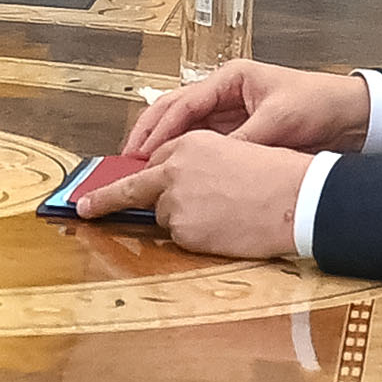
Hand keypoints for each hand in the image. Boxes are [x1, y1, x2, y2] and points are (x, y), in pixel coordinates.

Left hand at [71, 131, 312, 258]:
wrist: (298, 199)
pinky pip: (182, 237)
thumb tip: (172, 184)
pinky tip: (225, 230)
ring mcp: (176, 200)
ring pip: (165, 215)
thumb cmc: (276, 176)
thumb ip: (197, 165)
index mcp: (188, 144)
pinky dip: (197, 237)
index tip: (103, 185)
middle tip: (83, 208)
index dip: (136, 176)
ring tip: (224, 216)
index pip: (153, 162)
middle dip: (106, 198)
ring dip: (184, 219)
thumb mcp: (232, 153)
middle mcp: (174, 169)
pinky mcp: (184, 229)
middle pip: (138, 188)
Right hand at [122, 58, 371, 161]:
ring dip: (162, 145)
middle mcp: (224, 93)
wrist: (352, 115)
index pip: (184, 102)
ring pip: (183, 127)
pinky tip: (171, 171)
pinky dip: (184, 155)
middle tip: (127, 159)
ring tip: (140, 167)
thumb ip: (245, 140)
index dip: (159, 129)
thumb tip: (213, 161)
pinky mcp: (238, 131)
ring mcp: (229, 112)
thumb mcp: (279, 121)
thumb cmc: (318, 105)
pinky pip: (203, 142)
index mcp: (230, 79)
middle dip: (148, 133)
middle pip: (173, 110)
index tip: (141, 151)